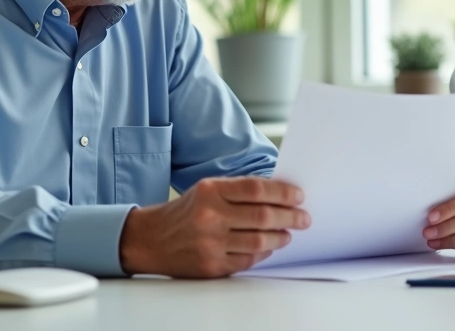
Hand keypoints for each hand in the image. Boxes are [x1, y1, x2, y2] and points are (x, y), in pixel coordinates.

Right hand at [118, 177, 310, 277]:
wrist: (150, 240)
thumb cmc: (186, 212)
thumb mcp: (207, 190)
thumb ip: (239, 191)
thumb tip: (280, 195)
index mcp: (211, 191)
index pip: (257, 189)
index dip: (283, 193)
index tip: (299, 196)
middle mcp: (210, 216)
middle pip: (263, 216)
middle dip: (290, 217)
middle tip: (303, 218)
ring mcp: (211, 243)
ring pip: (260, 242)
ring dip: (281, 238)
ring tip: (288, 234)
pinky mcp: (211, 266)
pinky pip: (248, 261)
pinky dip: (263, 254)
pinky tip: (268, 247)